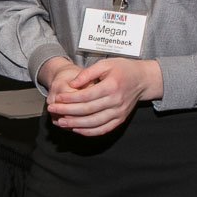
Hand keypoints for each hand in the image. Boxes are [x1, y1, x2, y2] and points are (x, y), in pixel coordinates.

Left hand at [47, 58, 162, 136]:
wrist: (143, 79)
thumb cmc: (123, 69)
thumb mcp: (105, 64)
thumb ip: (87, 73)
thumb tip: (72, 84)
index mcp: (112, 86)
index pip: (86, 95)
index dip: (70, 98)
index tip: (57, 98)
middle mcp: (116, 101)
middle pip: (88, 110)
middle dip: (67, 111)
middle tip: (52, 110)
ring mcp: (119, 112)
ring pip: (94, 123)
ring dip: (75, 124)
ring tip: (61, 122)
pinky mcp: (121, 119)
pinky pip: (103, 129)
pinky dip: (89, 132)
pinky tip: (76, 129)